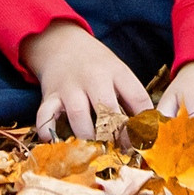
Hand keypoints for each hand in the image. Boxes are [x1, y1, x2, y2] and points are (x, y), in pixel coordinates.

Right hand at [25, 22, 154, 140]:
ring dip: (88, 137)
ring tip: (96, 150)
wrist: (63, 44)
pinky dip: (47, 130)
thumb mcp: (119, 71)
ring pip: (79, 114)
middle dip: (116, 134)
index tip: (144, 140)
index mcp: (116, 71)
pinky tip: (55, 142)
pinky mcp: (50, 96)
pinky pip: (45, 115)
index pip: (137, 96)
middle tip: (121, 150)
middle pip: (108, 107)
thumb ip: (130, 97)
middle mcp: (94, 78)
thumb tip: (148, 130)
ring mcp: (70, 87)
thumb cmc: (97, 64)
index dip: (143, 122)